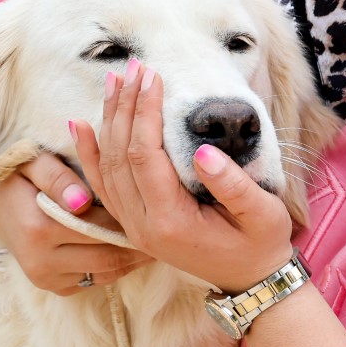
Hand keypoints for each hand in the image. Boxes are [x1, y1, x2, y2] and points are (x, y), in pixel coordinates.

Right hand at [0, 150, 151, 295]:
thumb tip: (83, 201)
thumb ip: (57, 177)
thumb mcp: (33, 162)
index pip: (101, 229)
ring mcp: (45, 280)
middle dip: (139, 244)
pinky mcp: (52, 287)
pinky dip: (115, 266)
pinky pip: (95, 280)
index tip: (158, 208)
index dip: (132, 220)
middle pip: (108, 257)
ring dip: (132, 258)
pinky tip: (131, 248)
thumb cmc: (17, 171)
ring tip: (156, 237)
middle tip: (168, 227)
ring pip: (106, 273)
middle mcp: (41, 262)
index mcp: (38, 229)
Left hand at [75, 61, 295, 292]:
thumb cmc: (260, 243)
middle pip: (119, 157)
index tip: (153, 76)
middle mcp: (143, 226)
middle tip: (134, 66)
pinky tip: (83, 123)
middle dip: (125, 107)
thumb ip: (233, 185)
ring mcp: (134, 226)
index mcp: (171, 222)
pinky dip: (91, 152)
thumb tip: (202, 151)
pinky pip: (103, 185)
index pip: (145, 156)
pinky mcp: (133, 222)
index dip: (146, 112)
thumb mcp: (262, 215)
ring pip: (106, 167)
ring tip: (114, 81)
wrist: (250, 280)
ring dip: (108, 121)